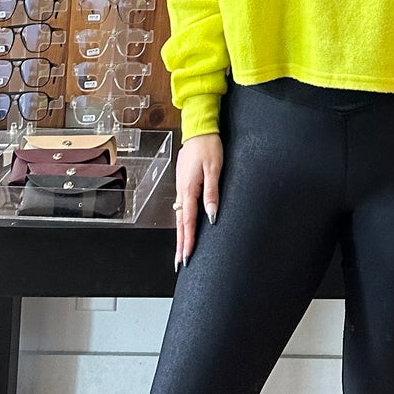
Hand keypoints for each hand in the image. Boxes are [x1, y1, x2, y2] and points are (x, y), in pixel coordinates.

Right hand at [174, 132, 222, 267]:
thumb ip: (212, 193)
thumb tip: (212, 215)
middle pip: (180, 223)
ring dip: (180, 234)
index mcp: (189, 189)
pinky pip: (181, 207)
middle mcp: (182, 190)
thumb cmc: (208, 146)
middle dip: (180, 244)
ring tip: (181, 251)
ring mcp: (181, 187)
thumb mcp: (214, 169)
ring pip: (179, 216)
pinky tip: (183, 227)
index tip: (187, 257)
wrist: (199, 130)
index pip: (189, 221)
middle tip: (179, 263)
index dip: (188, 240)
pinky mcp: (183, 183)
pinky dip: (182, 222)